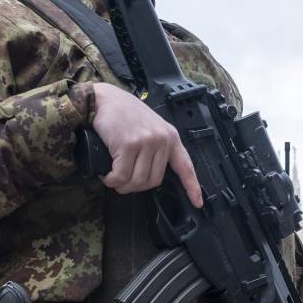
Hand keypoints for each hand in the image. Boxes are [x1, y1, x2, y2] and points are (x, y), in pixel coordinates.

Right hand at [91, 83, 202, 206]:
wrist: (105, 100)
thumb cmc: (124, 114)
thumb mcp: (150, 127)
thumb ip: (157, 146)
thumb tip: (150, 174)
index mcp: (170, 137)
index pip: (186, 166)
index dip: (192, 186)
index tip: (197, 202)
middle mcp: (162, 140)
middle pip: (153, 181)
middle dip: (135, 186)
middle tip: (122, 180)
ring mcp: (146, 142)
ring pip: (137, 181)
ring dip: (121, 185)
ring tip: (113, 176)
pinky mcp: (129, 145)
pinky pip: (121, 176)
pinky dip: (111, 180)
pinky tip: (106, 175)